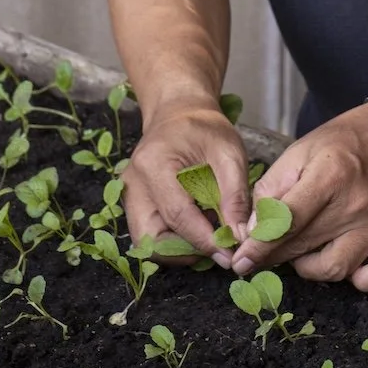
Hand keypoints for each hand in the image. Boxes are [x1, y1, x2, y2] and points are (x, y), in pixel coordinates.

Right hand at [121, 103, 250, 265]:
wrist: (179, 113)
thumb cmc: (205, 129)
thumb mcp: (229, 153)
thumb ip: (235, 195)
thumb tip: (238, 236)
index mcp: (153, 164)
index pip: (177, 214)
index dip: (204, 240)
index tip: (229, 255)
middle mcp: (133, 184)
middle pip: (152, 238)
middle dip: (186, 251)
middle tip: (217, 247)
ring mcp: (129, 195)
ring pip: (148, 243)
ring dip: (179, 248)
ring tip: (208, 234)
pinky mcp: (133, 204)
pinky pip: (149, 235)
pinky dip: (174, 240)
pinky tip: (196, 227)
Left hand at [229, 103, 367, 290]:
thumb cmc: (347, 138)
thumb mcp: (303, 148)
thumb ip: (275, 186)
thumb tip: (255, 227)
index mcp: (329, 175)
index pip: (287, 221)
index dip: (260, 246)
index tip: (242, 260)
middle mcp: (355, 205)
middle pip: (305, 245)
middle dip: (276, 257)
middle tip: (262, 257)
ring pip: (336, 269)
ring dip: (311, 268)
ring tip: (303, 252)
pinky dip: (360, 280)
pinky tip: (347, 266)